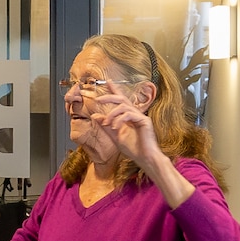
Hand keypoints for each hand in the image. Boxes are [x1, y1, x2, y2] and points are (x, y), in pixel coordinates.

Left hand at [84, 93, 193, 208]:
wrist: (145, 159)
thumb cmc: (133, 149)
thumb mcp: (114, 136)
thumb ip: (105, 125)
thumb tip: (94, 116)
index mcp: (129, 116)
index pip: (121, 100)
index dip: (114, 90)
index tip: (107, 81)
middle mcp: (135, 114)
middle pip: (122, 99)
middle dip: (109, 97)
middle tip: (98, 100)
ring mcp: (141, 117)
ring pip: (124, 106)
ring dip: (112, 114)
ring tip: (107, 124)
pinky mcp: (144, 121)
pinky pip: (129, 115)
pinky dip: (119, 120)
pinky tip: (115, 128)